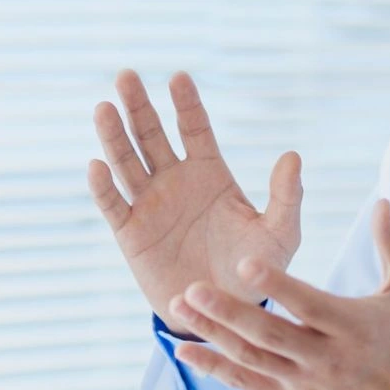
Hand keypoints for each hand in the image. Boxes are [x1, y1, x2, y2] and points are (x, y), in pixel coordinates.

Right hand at [87, 70, 302, 337]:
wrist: (223, 314)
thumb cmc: (254, 271)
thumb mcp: (279, 234)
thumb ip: (286, 197)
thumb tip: (292, 155)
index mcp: (210, 173)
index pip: (195, 129)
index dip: (186, 104)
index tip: (178, 78)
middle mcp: (175, 181)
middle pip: (152, 135)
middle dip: (139, 106)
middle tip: (126, 76)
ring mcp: (150, 204)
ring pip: (127, 162)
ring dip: (114, 136)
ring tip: (103, 108)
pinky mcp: (131, 233)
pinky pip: (113, 205)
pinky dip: (103, 186)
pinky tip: (96, 165)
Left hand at [164, 199, 389, 389]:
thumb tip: (383, 201)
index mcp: (349, 326)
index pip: (308, 304)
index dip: (277, 285)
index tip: (245, 263)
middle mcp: (323, 357)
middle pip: (269, 334)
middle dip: (228, 312)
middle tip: (192, 288)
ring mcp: (302, 382)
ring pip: (250, 358)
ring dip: (212, 333)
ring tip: (178, 306)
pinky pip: (245, 383)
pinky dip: (213, 367)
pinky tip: (184, 349)